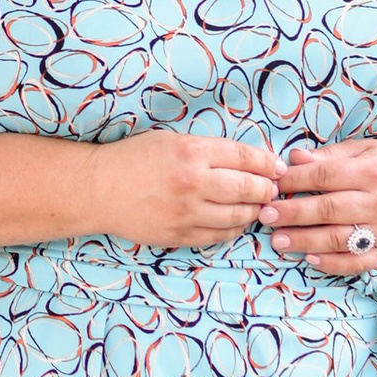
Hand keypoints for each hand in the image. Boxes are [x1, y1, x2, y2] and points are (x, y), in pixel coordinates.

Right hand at [90, 130, 285, 251]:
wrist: (98, 189)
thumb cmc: (134, 159)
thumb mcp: (172, 140)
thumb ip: (210, 150)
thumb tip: (250, 160)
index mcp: (192, 151)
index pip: (246, 156)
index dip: (268, 163)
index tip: (278, 168)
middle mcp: (193, 182)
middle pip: (249, 188)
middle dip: (267, 189)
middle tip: (272, 189)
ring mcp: (187, 212)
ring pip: (239, 216)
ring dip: (254, 211)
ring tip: (256, 206)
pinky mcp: (180, 235)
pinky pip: (219, 236)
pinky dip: (234, 229)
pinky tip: (235, 221)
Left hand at [267, 130, 376, 277]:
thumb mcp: (367, 150)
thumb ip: (331, 156)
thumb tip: (293, 159)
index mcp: (373, 171)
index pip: (326, 175)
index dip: (295, 181)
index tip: (272, 184)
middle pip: (329, 209)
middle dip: (293, 213)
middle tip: (266, 216)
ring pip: (339, 239)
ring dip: (305, 240)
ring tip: (278, 240)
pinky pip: (358, 262)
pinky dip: (333, 263)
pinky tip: (310, 258)